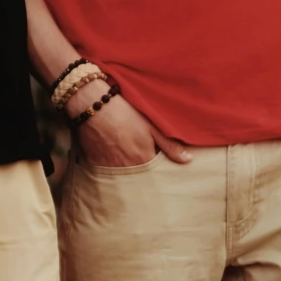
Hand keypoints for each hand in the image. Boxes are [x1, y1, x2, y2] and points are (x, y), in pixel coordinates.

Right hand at [74, 90, 191, 168]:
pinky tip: (110, 152)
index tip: (156, 158)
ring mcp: (109, 166)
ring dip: (126, 168)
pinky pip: (105, 170)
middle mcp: (127, 166)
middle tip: (138, 155)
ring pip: (122, 174)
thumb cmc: (125, 111)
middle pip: (139, 175)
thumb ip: (169, 145)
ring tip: (124, 152)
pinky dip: (110, 165)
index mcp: (144, 158)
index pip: (156, 171)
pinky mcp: (94, 162)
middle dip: (142, 170)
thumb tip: (187, 160)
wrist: (93, 104)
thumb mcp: (151, 125)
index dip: (157, 165)